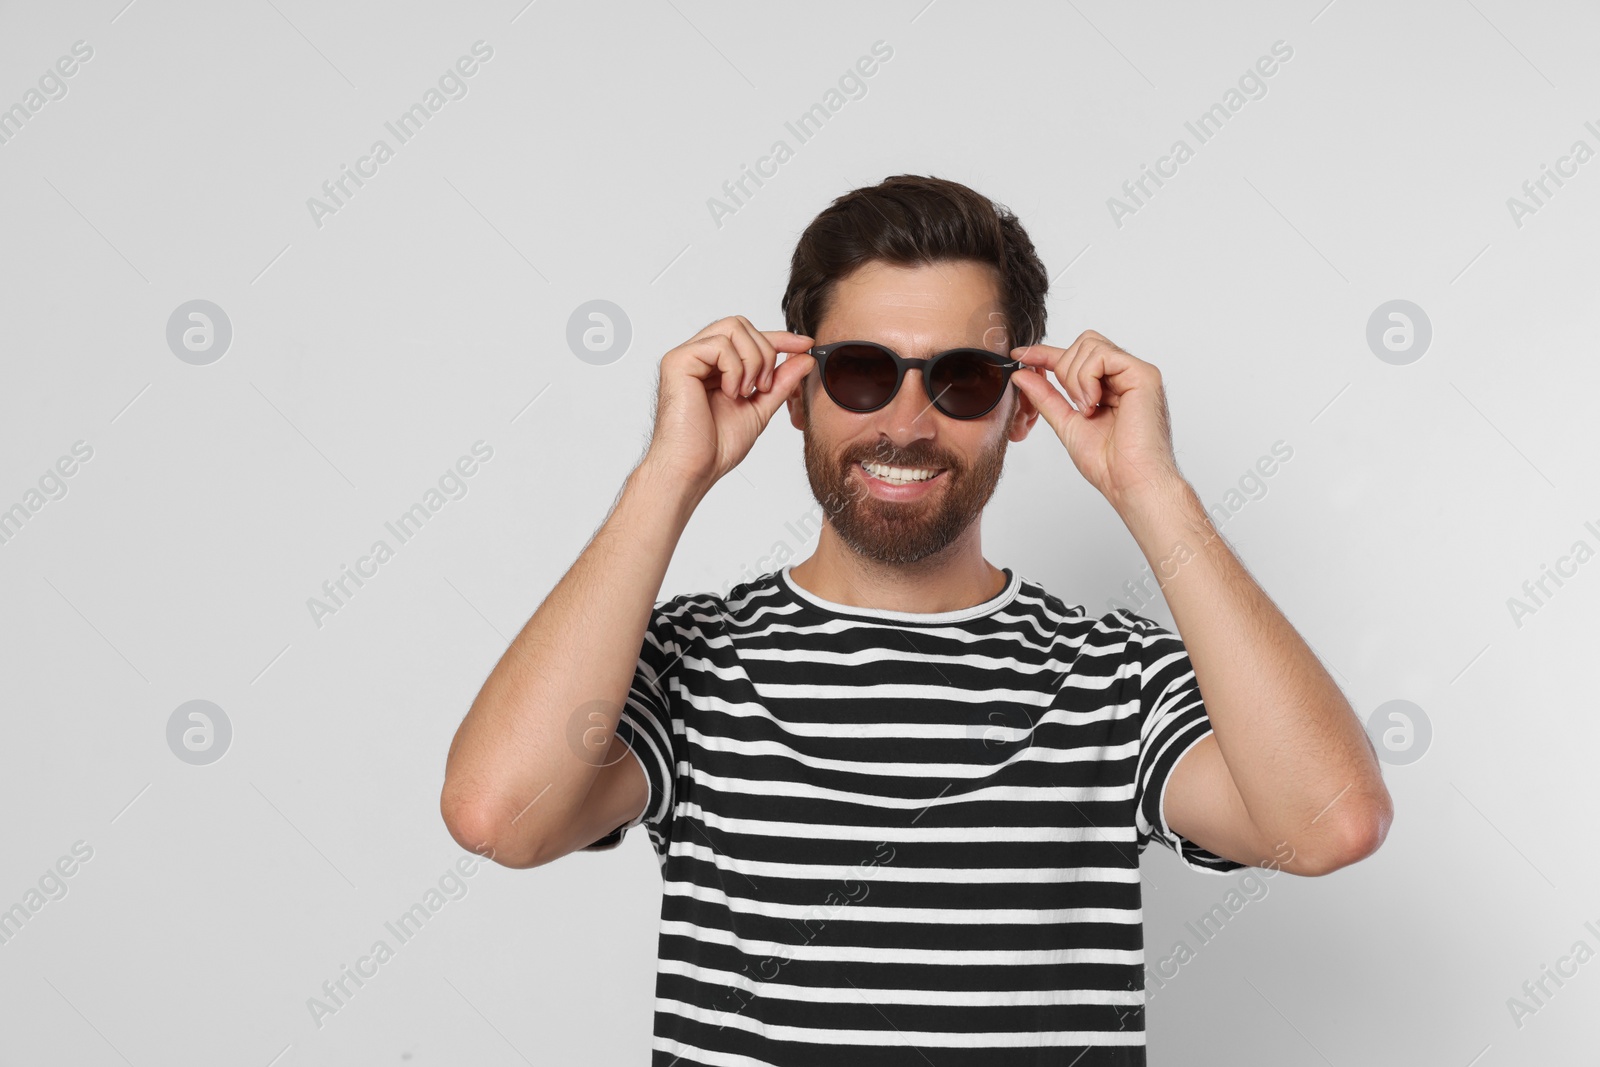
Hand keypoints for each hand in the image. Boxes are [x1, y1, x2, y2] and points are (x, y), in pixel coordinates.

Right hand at [640, 316, 814, 495]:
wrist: (694, 469)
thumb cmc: (715, 446)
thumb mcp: (759, 408)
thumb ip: (780, 382)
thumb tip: (806, 357)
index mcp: (714, 366)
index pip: (748, 336)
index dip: (779, 337)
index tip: (806, 345)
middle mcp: (698, 356)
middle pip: (741, 324)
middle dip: (765, 352)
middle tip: (763, 386)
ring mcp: (686, 356)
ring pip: (733, 328)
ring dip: (751, 361)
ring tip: (745, 392)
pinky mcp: (677, 361)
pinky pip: (719, 345)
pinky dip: (734, 369)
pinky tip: (729, 393)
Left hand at [1009, 330, 1183, 509]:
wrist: (1130, 482)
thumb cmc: (1108, 463)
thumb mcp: (1066, 422)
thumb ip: (1046, 397)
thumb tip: (1021, 375)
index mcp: (1109, 386)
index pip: (1075, 356)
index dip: (1045, 353)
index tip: (1019, 355)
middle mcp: (1124, 375)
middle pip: (1082, 343)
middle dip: (1064, 370)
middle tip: (1074, 405)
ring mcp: (1135, 373)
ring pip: (1090, 344)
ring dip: (1076, 378)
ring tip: (1087, 409)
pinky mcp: (1144, 374)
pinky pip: (1102, 355)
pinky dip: (1088, 378)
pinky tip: (1093, 403)